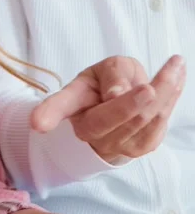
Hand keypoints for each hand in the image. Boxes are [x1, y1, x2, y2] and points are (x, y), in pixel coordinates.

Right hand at [31, 55, 184, 162]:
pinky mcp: (141, 148)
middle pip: (113, 118)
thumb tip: (116, 94)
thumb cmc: (103, 85)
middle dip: (133, 103)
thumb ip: (110, 76)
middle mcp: (92, 133)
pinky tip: (176, 77)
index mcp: (75, 110)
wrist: (117, 109)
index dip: (48, 114)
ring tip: (175, 65)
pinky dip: (171, 100)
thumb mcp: (102, 70)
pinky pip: (159, 125)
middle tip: (150, 86)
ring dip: (164, 93)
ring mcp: (118, 145)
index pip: (61, 108)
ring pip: (143, 122)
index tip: (38, 124)